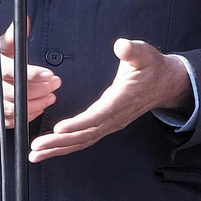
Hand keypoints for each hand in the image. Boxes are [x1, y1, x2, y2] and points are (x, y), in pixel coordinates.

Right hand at [0, 23, 59, 128]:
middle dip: (39, 90)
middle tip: (54, 85)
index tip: (49, 75)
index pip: (10, 70)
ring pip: (11, 110)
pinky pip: (6, 122)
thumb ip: (11, 38)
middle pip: (13, 92)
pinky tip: (35, 108)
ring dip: (35, 105)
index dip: (32, 74)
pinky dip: (24, 117)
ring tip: (49, 97)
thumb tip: (25, 22)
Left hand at [28, 39, 190, 162]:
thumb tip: (122, 46)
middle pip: (85, 134)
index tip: (58, 129)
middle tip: (37, 147)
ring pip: (83, 140)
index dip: (78, 123)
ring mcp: (110, 123)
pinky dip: (66, 146)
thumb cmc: (151, 68)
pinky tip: (51, 150)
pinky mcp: (106, 124)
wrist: (164, 83)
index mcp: (121, 100)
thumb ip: (132, 50)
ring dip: (59, 149)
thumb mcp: (144, 54)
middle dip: (59, 142)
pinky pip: (85, 139)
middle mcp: (115, 116)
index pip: (98, 115)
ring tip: (36, 153)